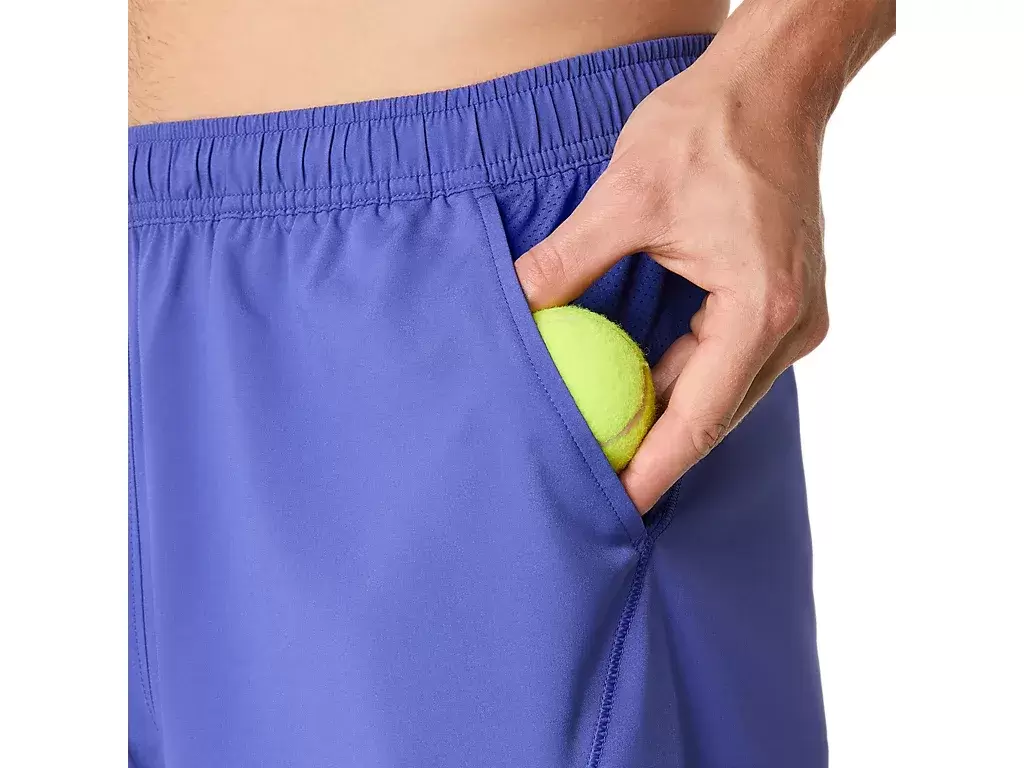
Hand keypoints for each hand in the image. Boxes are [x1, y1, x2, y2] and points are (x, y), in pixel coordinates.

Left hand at [514, 46, 829, 513]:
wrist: (774, 83)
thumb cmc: (712, 128)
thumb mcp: (626, 195)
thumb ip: (568, 260)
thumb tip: (515, 306)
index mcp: (762, 308)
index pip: (701, 415)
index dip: (656, 468)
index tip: (619, 509)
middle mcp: (790, 323)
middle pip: (714, 412)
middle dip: (657, 450)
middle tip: (598, 483)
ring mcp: (792, 314)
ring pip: (720, 388)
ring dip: (666, 412)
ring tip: (610, 442)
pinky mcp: (779, 298)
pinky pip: (726, 357)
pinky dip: (682, 375)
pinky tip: (636, 383)